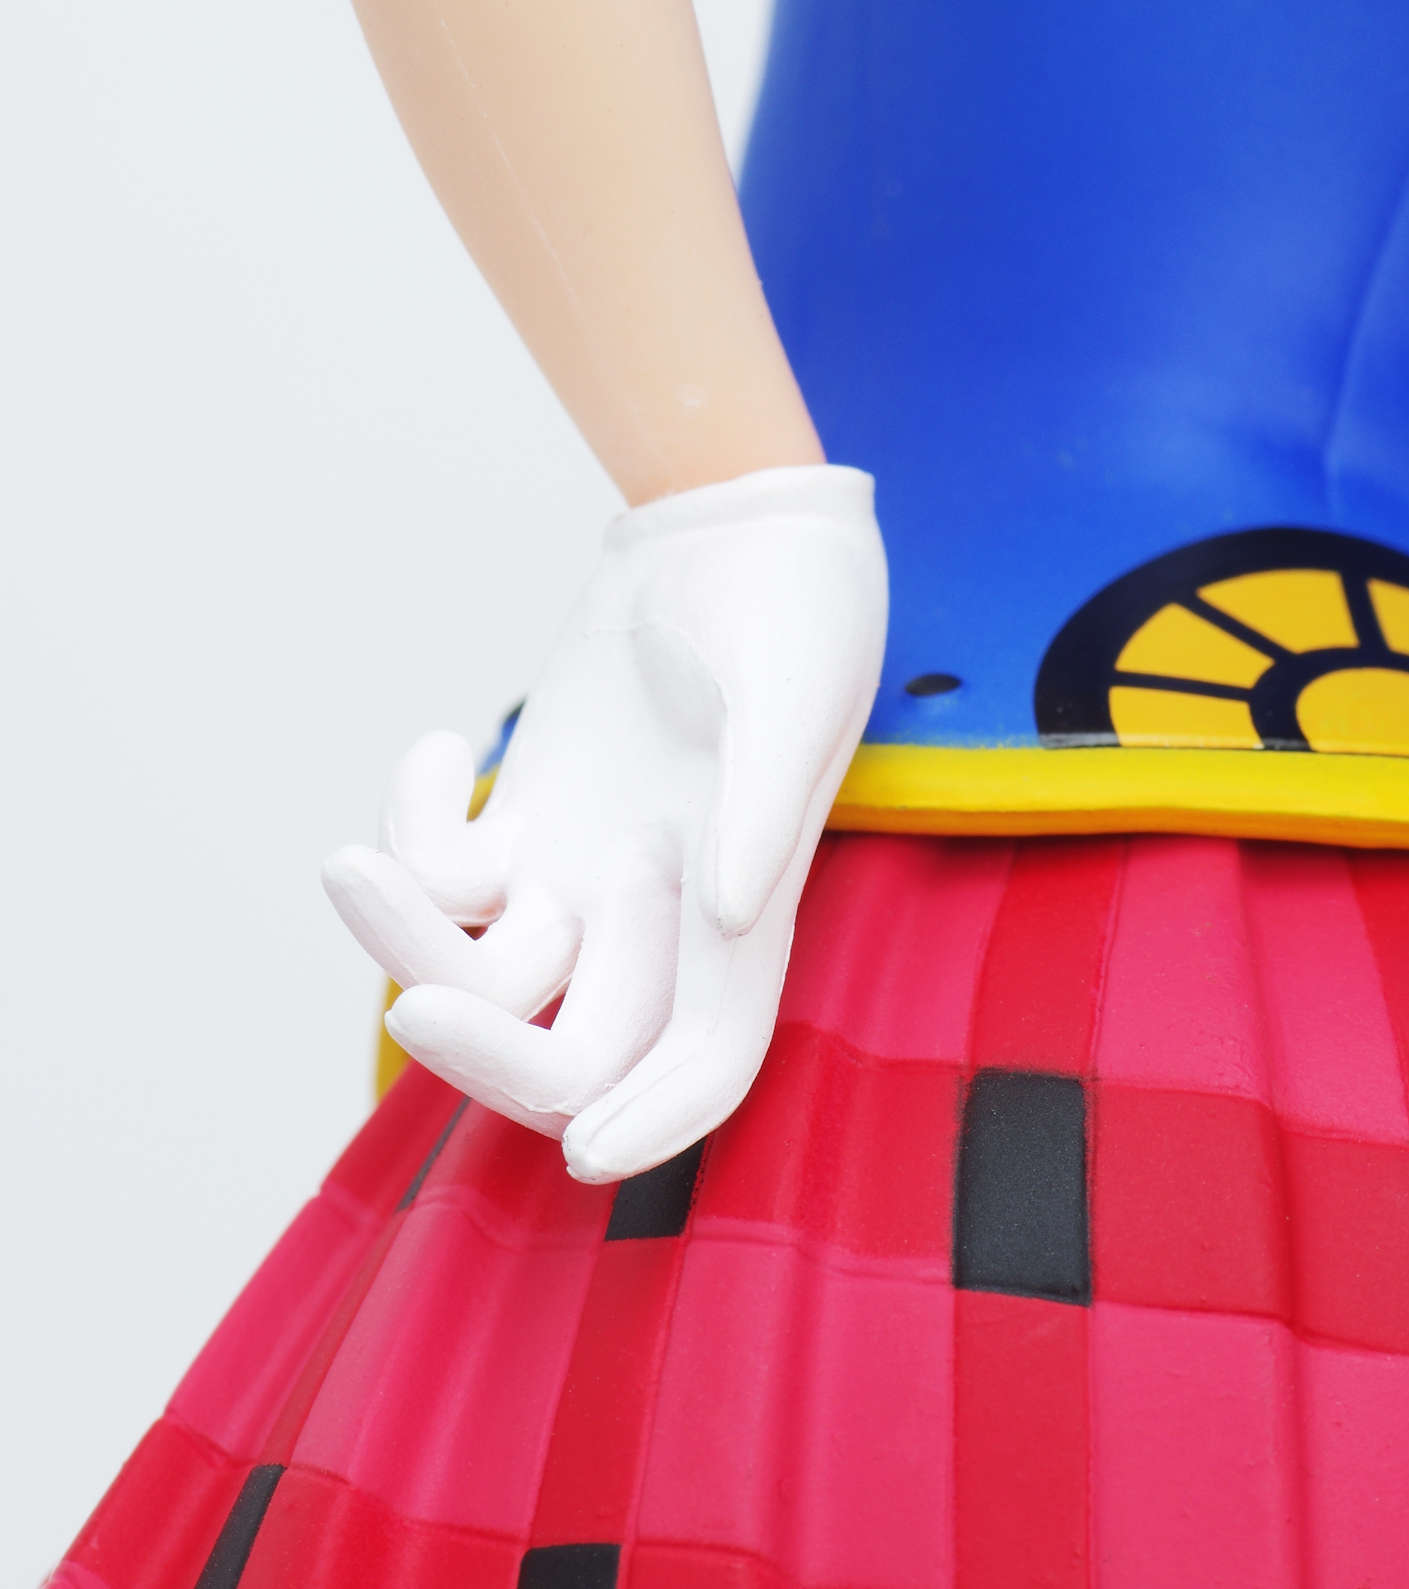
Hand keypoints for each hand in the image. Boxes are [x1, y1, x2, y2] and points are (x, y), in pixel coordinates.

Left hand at [322, 463, 884, 1179]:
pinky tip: (433, 747)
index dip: (658, 1124)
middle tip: (415, 1005)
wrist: (731, 521)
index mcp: (744, 914)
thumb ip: (762, 802)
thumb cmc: (793, 605)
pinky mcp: (525, 817)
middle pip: (569, 1051)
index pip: (708, 1062)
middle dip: (484, 1050)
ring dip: (403, 939)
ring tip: (350, 860)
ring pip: (481, 975)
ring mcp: (581, 873)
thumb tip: (721, 913)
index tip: (584, 1152)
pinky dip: (409, 833)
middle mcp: (657, 921)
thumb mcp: (791, 690)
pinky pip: (446, 882)